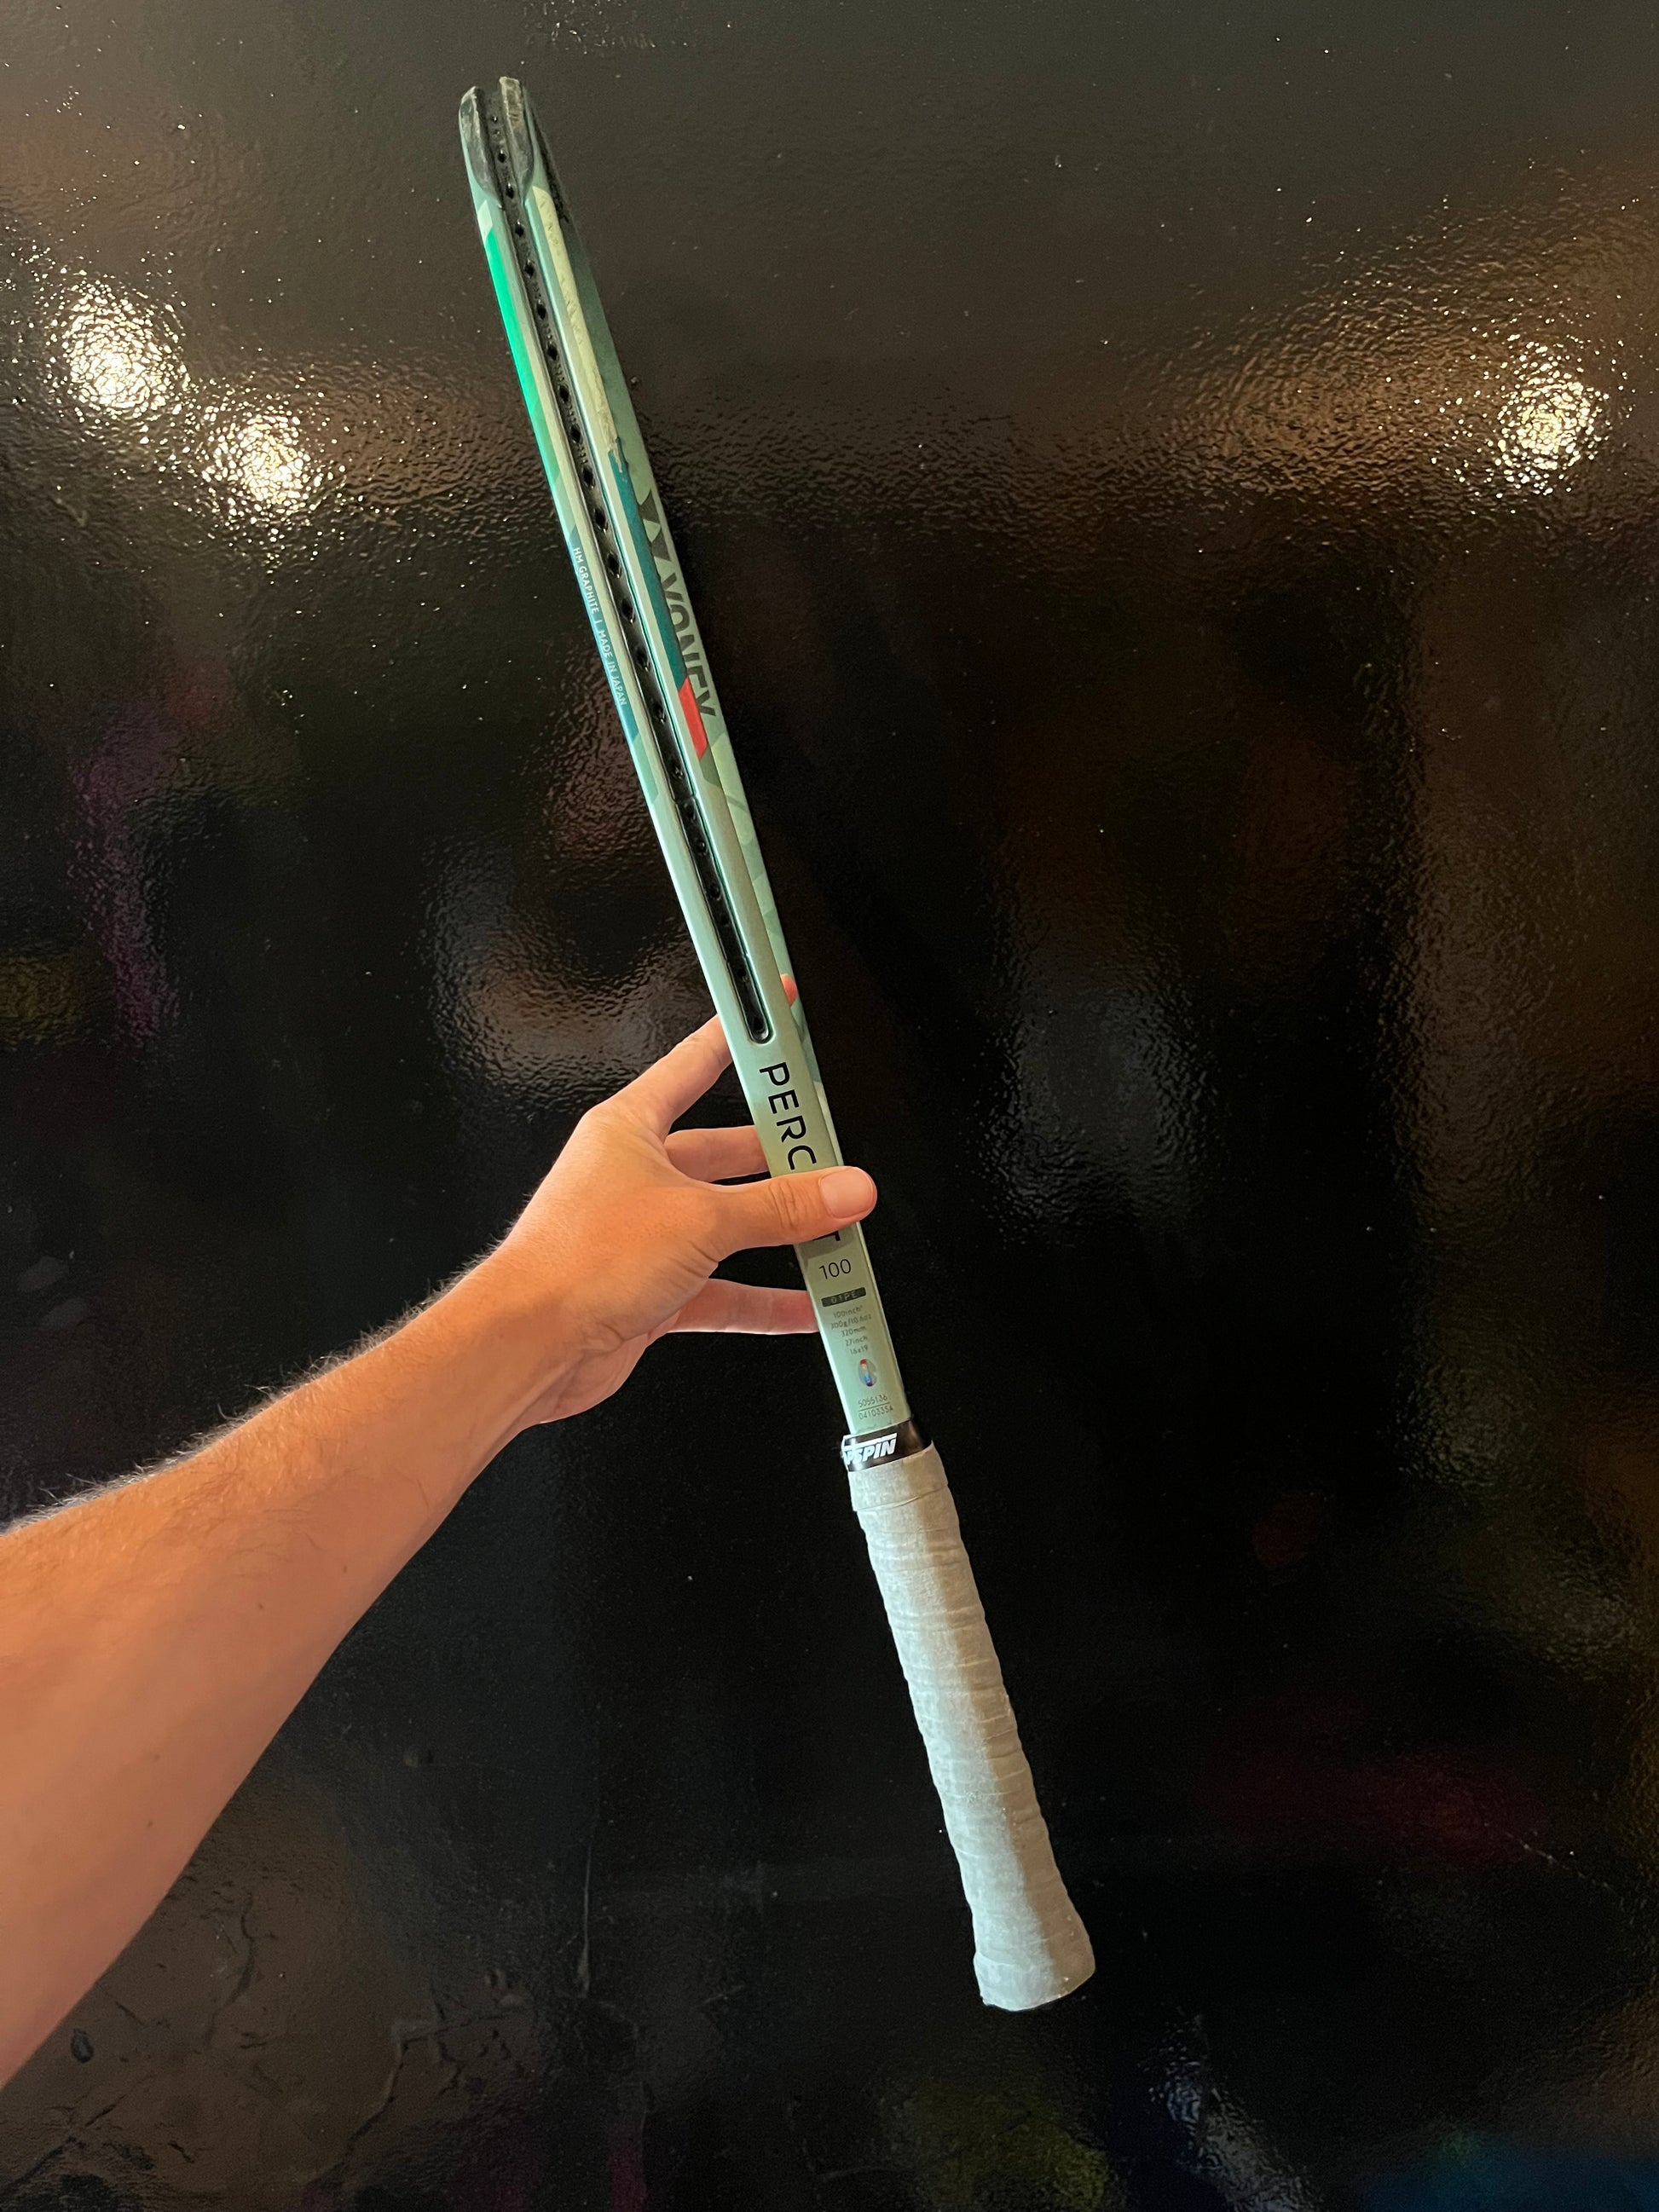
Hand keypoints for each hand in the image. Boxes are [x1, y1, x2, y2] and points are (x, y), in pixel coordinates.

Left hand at [479, 1013, 876, 1427]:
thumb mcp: (700, 1218)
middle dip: (779, 1158)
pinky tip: (798, 1306)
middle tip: (828, 1153)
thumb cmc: (573, 1261)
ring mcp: (643, 1234)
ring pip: (726, 1223)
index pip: (695, 1064)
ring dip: (777, 1233)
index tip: (773, 1014)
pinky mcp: (649, 1288)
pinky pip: (719, 1288)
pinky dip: (760, 1299)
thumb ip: (779, 1207)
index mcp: (630, 1128)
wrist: (530, 1344)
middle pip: (723, 1152)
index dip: (738, 1036)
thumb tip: (837, 1189)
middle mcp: (634, 1175)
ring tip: (830, 1230)